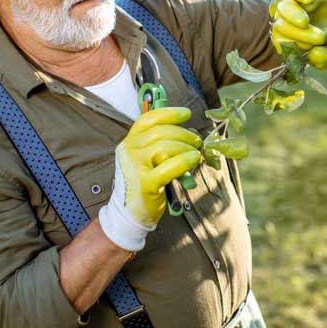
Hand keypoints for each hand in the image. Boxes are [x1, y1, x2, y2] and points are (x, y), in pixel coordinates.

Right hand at [98, 107, 201, 250]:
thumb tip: (189, 134)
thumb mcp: (145, 160)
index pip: (148, 119)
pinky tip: (193, 160)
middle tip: (197, 141)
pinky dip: (185, 160)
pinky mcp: (145, 183)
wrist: (129, 213)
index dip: (169, 113)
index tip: (187, 114)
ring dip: (186, 148)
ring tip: (195, 154)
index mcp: (129, 142)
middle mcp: (129, 151)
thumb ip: (160, 145)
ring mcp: (135, 167)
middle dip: (184, 134)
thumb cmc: (142, 184)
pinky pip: (170, 166)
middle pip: (161, 132)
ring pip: (166, 147)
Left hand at [270, 0, 326, 69]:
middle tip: (321, 38)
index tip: (312, 49)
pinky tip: (309, 0)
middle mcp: (284, 21)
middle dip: (302, 35)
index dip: (294, 47)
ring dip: (297, 19)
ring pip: (284, 9)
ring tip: (315, 23)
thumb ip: (321, 59)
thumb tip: (316, 53)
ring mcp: (293, 4)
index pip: (280, 42)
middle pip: (280, 26)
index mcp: (285, 38)